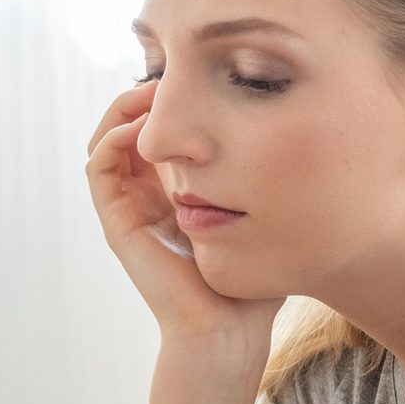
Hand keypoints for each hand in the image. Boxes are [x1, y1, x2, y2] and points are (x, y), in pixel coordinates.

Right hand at [85, 79, 286, 351]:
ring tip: (156, 92)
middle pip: (131, 124)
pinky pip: (99, 165)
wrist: (228, 331)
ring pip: (108, 137)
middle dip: (148, 92)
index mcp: (179, 189)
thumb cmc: (254, 282)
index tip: (202, 76)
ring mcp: (131, 207)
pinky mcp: (119, 222)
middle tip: (174, 73)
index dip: (175, 96)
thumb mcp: (268, 215)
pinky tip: (147, 127)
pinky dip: (114, 136)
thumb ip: (271, 180)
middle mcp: (149, 194)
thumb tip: (305, 133)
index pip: (164, 128)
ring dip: (126, 107)